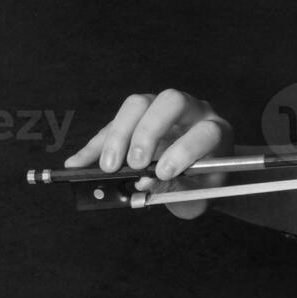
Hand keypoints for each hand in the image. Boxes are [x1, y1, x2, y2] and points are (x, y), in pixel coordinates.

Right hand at [63, 90, 233, 219]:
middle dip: (148, 132)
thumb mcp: (197, 195)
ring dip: (119, 133)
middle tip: (133, 164)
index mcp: (216, 132)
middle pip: (171, 102)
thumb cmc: (202, 185)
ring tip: (109, 165)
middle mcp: (193, 112)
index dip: (184, 150)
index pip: (205, 131)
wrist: (201, 177)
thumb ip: (176, 191)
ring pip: (139, 103)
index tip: (163, 172)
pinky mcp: (139, 115)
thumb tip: (144, 182)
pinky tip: (79, 163)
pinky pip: (114, 122)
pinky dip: (96, 143)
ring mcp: (165, 108)